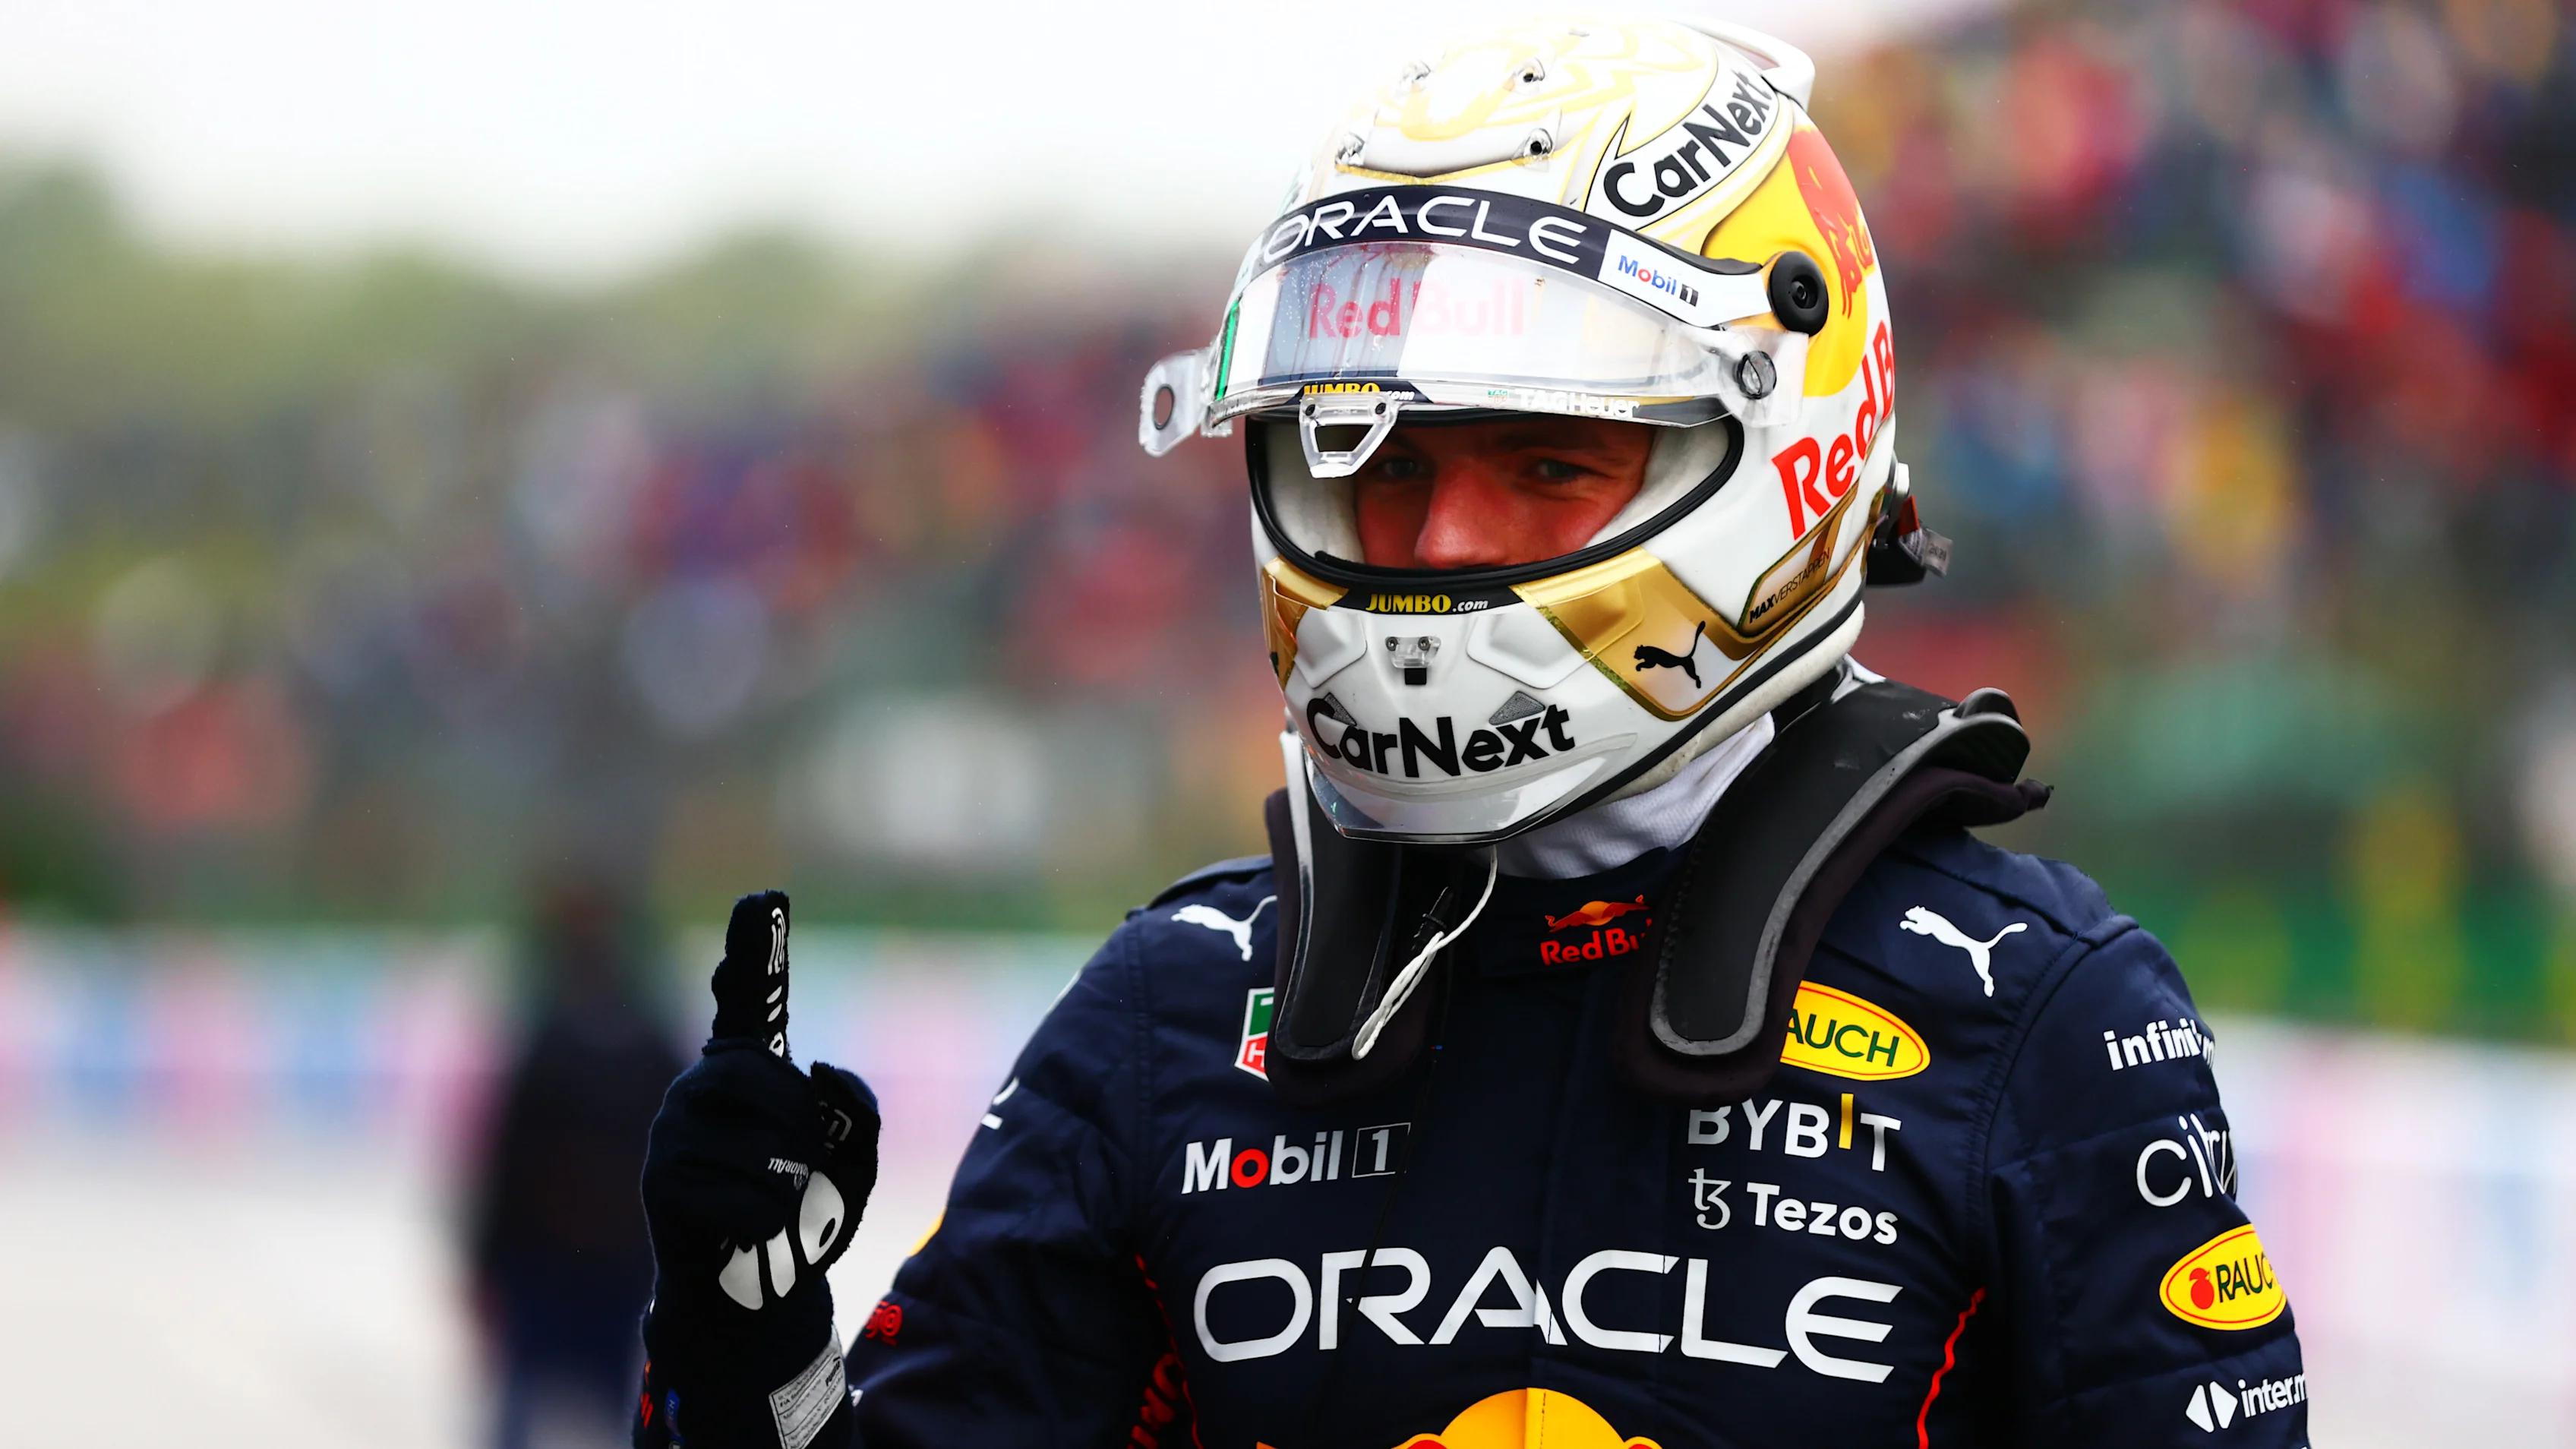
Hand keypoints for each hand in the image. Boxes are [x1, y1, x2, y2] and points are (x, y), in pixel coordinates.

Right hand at [636, 891, 879, 1448]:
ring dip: (791, 1189)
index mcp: (752, 1068)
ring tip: (774, 1206)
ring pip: (764, 1148)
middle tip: (799, 1174)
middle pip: (772, 1086)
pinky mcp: (661, 1184)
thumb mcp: (858, 1162)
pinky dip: (769, 1226)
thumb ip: (860, 1110)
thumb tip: (815, 1069)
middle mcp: (704, 1085)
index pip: (752, 996)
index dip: (756, 946)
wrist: (758, 1289)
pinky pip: (745, 1199)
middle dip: (802, 1137)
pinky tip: (752, 1233)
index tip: (765, 896)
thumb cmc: (806, 1214)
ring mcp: (673, 1132)